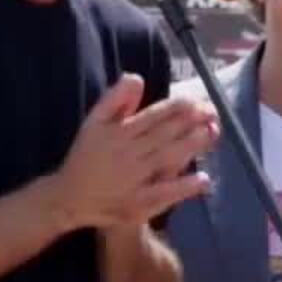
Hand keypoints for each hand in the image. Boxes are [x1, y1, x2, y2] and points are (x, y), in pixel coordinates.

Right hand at [53, 75, 215, 228]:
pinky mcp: (137, 204)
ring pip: (167, 158)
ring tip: (213, 133)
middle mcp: (128, 153)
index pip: (154, 116)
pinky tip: (203, 179)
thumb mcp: (93, 122)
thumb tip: (137, 78)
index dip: (178, 107)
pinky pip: (163, 193)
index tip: (197, 100)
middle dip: (192, 122)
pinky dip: (183, 187)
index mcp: (118, 133)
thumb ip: (114, 99)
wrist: (69, 197)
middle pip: (165, 135)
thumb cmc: (86, 156)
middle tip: (213, 112)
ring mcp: (134, 179)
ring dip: (192, 146)